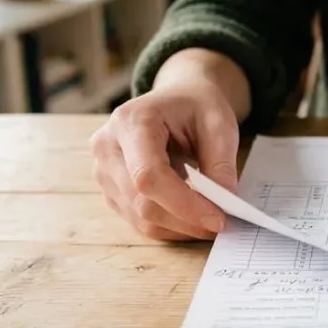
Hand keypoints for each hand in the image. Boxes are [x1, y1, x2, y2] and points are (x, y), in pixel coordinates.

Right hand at [90, 79, 239, 240]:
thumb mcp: (219, 123)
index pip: (148, 175)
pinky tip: (191, 218)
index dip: (183, 204)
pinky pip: (137, 220)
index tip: (217, 218)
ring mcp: (103, 170)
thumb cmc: (195, 106)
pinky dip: (169, 226)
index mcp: (131, 121)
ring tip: (210, 220)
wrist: (176, 100)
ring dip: (179, 227)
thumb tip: (224, 202)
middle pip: (142, 202)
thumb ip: (221, 162)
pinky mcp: (110, 189)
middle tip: (221, 224)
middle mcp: (107, 146)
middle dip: (185, 219)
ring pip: (139, 217)